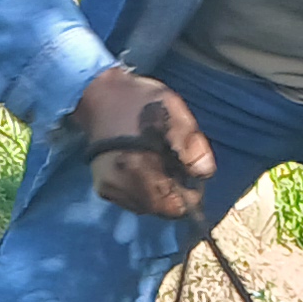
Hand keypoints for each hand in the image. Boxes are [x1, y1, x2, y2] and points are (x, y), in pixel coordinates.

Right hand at [74, 66, 213, 220]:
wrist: (98, 93)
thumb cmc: (139, 100)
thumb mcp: (175, 113)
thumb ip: (193, 145)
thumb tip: (204, 173)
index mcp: (139, 167)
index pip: (172, 206)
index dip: (187, 196)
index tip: (191, 178)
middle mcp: (121, 184)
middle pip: (158, 208)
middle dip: (171, 193)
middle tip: (175, 168)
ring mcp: (109, 187)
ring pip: (144, 206)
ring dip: (156, 193)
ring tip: (158, 166)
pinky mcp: (102, 186)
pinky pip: (130, 200)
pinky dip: (141, 190)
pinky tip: (143, 168)